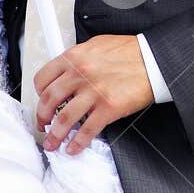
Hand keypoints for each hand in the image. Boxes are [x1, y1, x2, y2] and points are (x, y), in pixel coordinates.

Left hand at [33, 34, 153, 153]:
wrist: (155, 59)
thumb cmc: (131, 52)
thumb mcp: (98, 45)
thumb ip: (79, 58)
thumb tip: (67, 71)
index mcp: (75, 57)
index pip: (43, 78)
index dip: (38, 94)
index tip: (41, 102)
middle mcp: (81, 73)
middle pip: (48, 101)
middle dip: (42, 118)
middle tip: (43, 125)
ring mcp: (94, 91)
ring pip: (64, 119)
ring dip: (55, 135)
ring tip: (53, 142)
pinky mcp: (109, 107)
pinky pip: (87, 130)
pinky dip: (77, 143)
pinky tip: (74, 147)